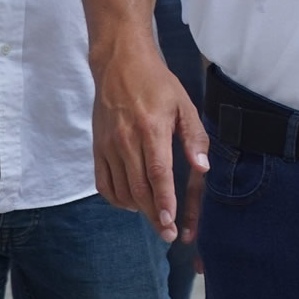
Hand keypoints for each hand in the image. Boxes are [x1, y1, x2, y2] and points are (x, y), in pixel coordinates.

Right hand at [91, 39, 206, 243]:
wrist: (119, 65)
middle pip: (139, 188)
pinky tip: (132, 202)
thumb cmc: (157, 84)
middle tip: (168, 233)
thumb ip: (194, 137)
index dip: (163, 201)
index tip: (170, 222)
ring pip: (121, 189)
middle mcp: (126, 140)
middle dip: (154, 215)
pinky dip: (117, 199)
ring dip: (138, 209)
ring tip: (155, 217)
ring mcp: (108, 146)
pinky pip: (103, 183)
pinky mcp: (97, 148)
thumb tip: (202, 167)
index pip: (157, 173)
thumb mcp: (184, 104)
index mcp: (151, 129)